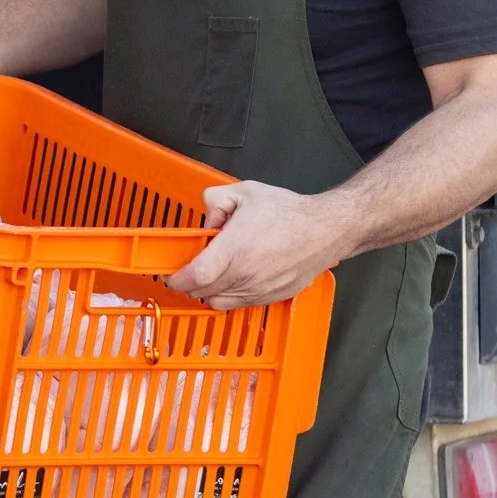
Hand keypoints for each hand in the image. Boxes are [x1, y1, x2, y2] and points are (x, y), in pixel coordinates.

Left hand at [167, 181, 352, 309]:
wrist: (325, 230)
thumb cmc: (289, 213)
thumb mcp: (245, 192)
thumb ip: (215, 201)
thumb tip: (205, 220)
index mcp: (235, 249)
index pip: (195, 276)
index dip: (176, 279)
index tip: (171, 274)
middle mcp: (245, 274)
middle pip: (202, 291)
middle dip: (190, 282)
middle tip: (191, 267)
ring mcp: (258, 290)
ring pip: (218, 301)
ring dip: (209, 290)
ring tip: (214, 270)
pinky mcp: (270, 298)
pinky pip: (238, 305)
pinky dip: (228, 295)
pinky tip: (233, 277)